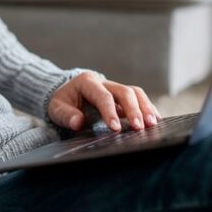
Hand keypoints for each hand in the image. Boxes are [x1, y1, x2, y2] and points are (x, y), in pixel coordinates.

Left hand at [47, 72, 161, 132]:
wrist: (67, 92)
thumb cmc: (63, 101)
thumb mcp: (56, 108)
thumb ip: (66, 115)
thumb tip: (78, 122)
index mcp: (87, 83)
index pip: (102, 96)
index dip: (110, 111)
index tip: (116, 128)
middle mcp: (104, 82)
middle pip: (124, 91)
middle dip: (134, 109)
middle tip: (140, 127)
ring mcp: (115, 88)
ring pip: (135, 93)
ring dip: (145, 108)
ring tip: (152, 124)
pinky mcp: (122, 97)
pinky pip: (139, 98)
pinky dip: (148, 109)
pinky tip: (156, 121)